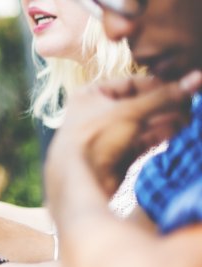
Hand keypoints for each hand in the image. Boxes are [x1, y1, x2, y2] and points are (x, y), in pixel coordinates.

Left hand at [47, 72, 201, 195]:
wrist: (81, 179)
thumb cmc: (96, 137)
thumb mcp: (131, 111)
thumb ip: (162, 97)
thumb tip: (193, 81)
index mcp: (90, 95)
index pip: (130, 83)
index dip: (156, 85)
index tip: (180, 88)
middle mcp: (96, 113)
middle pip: (138, 104)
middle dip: (164, 105)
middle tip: (189, 105)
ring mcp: (106, 135)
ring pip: (141, 124)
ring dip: (165, 121)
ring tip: (187, 119)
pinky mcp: (116, 155)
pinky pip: (140, 141)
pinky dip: (157, 136)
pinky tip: (176, 132)